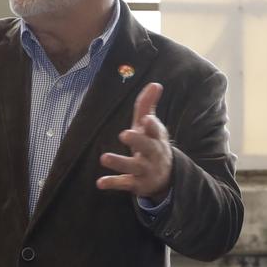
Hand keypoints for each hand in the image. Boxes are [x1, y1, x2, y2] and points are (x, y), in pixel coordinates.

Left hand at [97, 83, 172, 197]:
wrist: (166, 177)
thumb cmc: (153, 144)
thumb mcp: (151, 126)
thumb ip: (148, 105)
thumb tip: (155, 84)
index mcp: (156, 138)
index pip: (156, 130)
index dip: (152, 125)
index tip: (146, 119)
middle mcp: (153, 154)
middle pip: (147, 147)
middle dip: (137, 141)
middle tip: (124, 134)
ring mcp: (145, 170)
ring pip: (133, 166)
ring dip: (119, 162)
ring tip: (104, 158)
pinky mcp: (137, 183)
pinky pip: (125, 183)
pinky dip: (113, 183)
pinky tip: (100, 182)